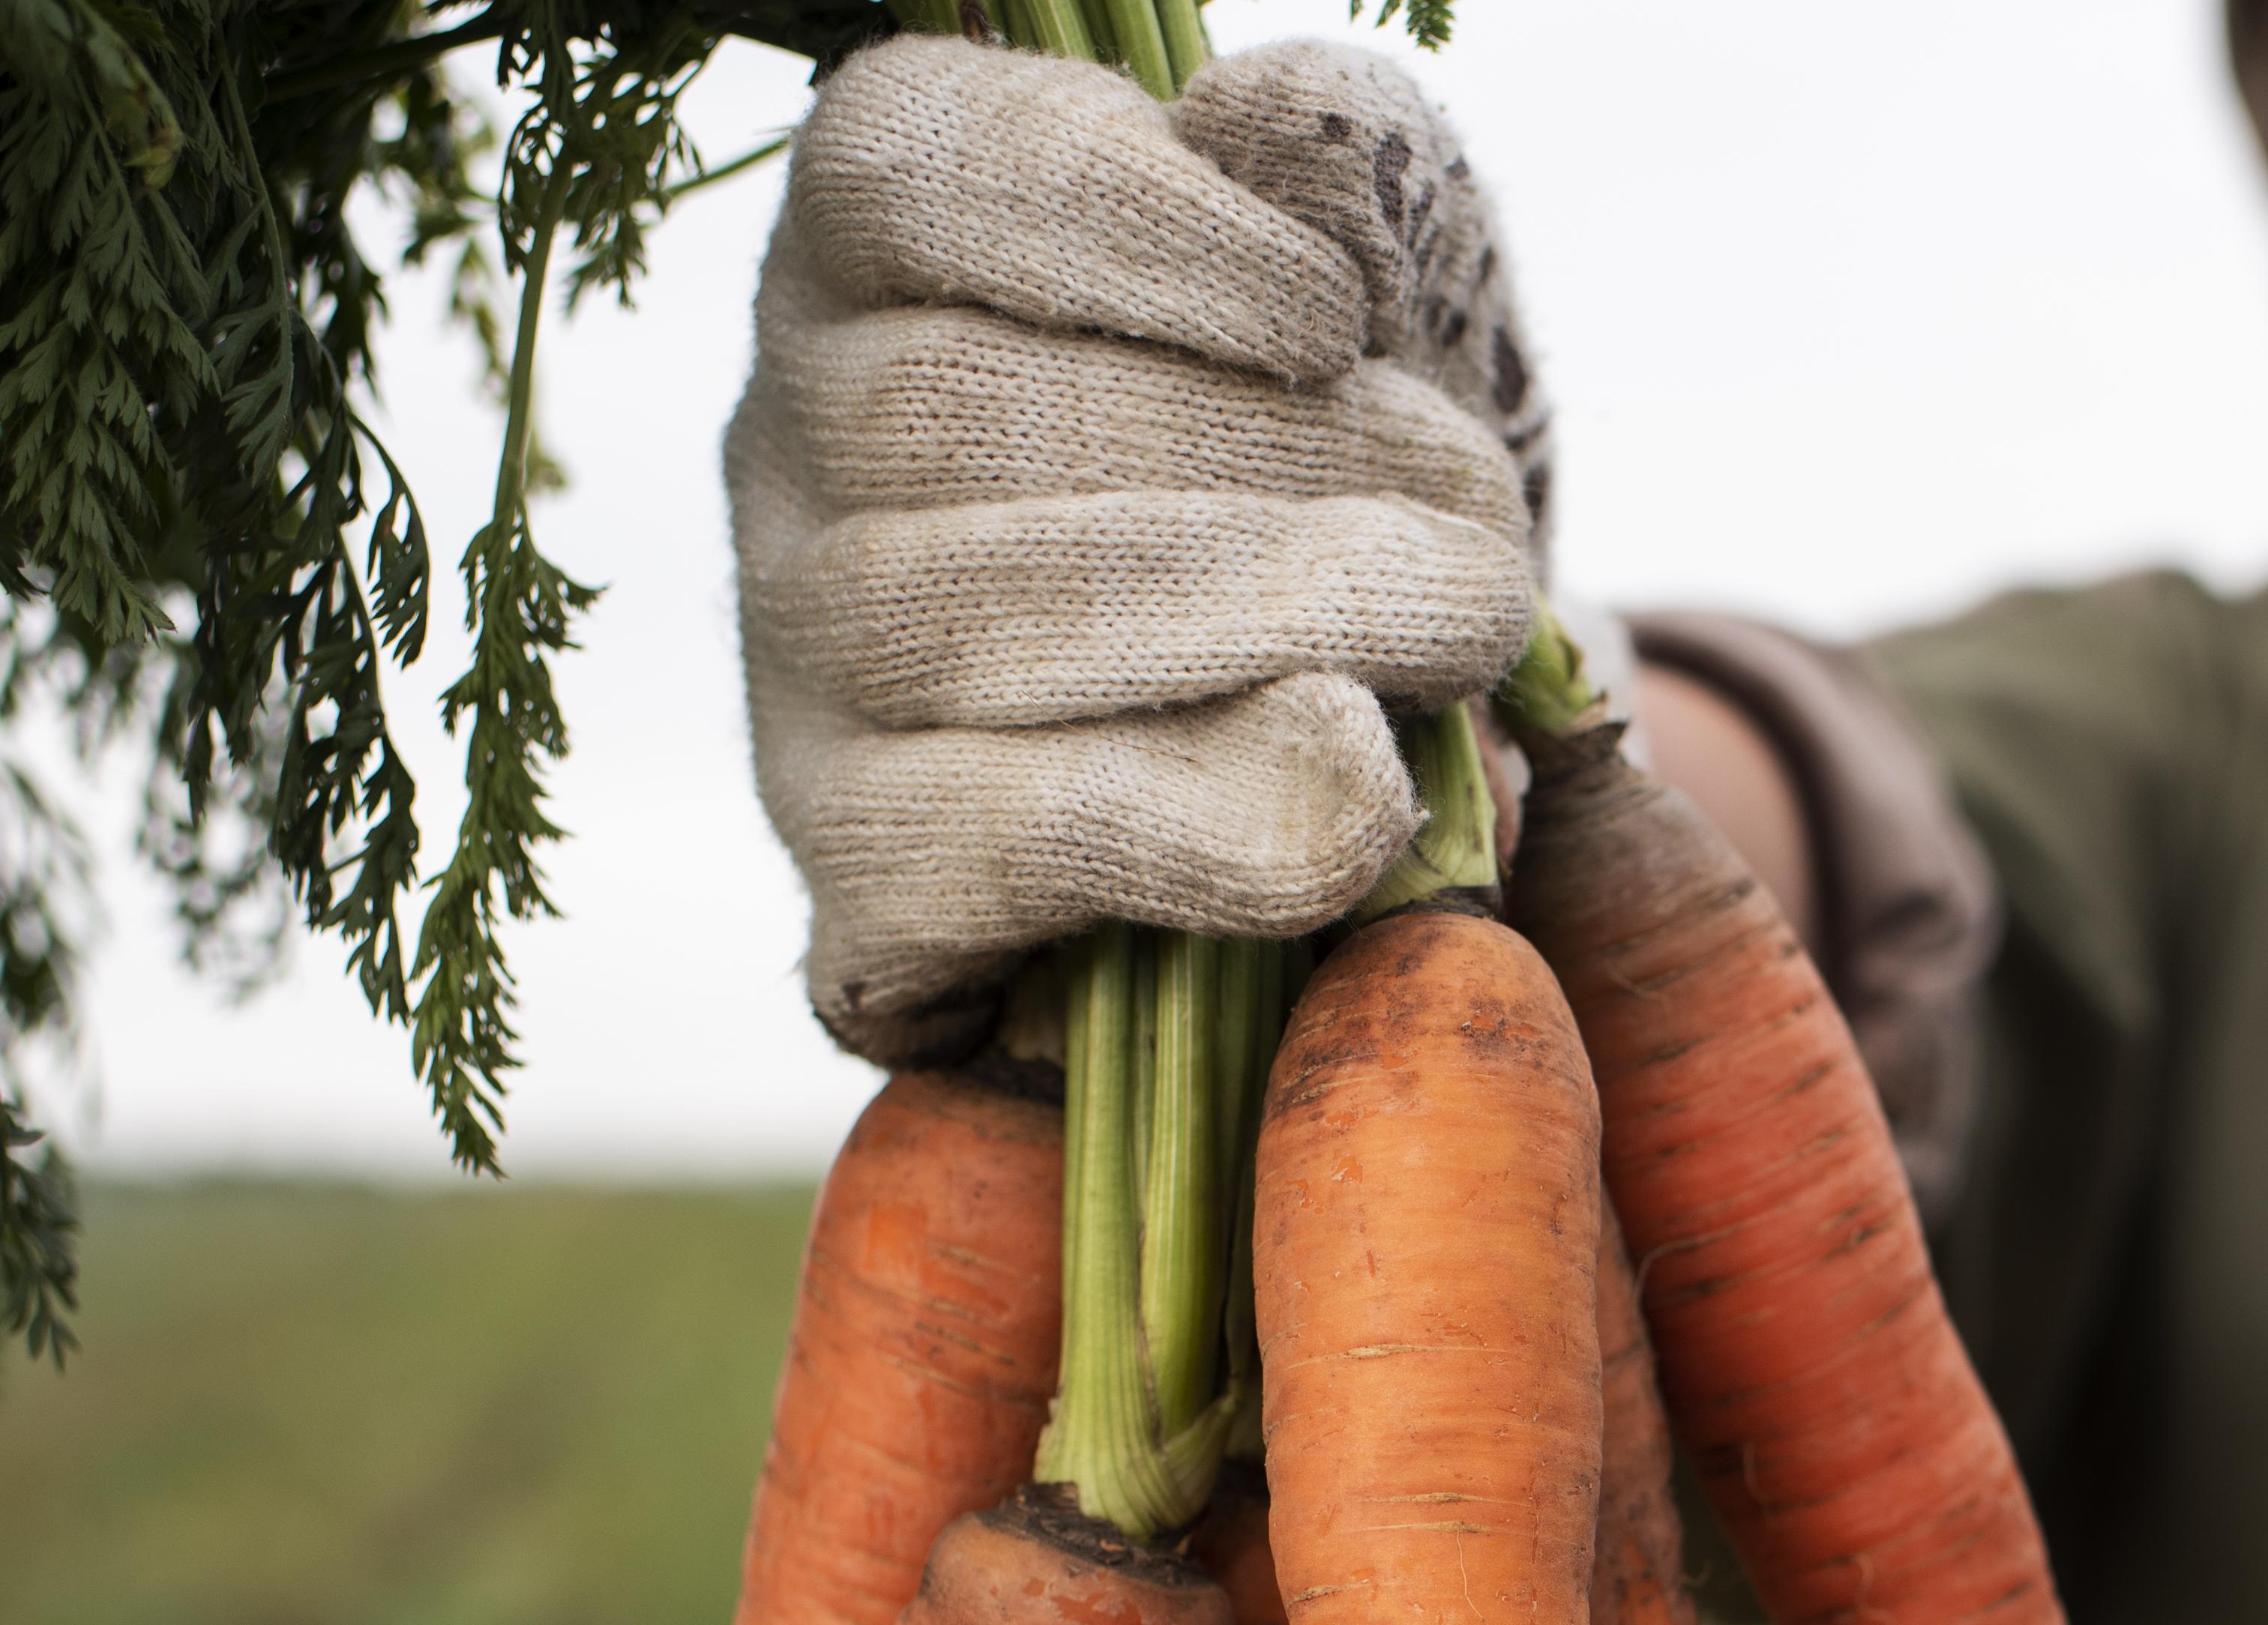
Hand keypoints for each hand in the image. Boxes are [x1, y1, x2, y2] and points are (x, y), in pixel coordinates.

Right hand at [734, 35, 1552, 1062]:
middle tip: (1478, 533)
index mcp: (879, 246)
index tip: (1334, 319)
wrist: (1353, 748)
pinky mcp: (863, 865)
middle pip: (960, 412)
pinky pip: (1012, 835)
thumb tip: (1267, 117)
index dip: (1130, 230)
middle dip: (1267, 465)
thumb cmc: (1340, 469)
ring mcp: (801, 664)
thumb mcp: (1377, 291)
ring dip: (1263, 617)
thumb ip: (1340, 174)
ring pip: (975, 618)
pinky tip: (1359, 792)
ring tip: (1463, 625)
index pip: (917, 173)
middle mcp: (789, 440)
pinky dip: (1207, 817)